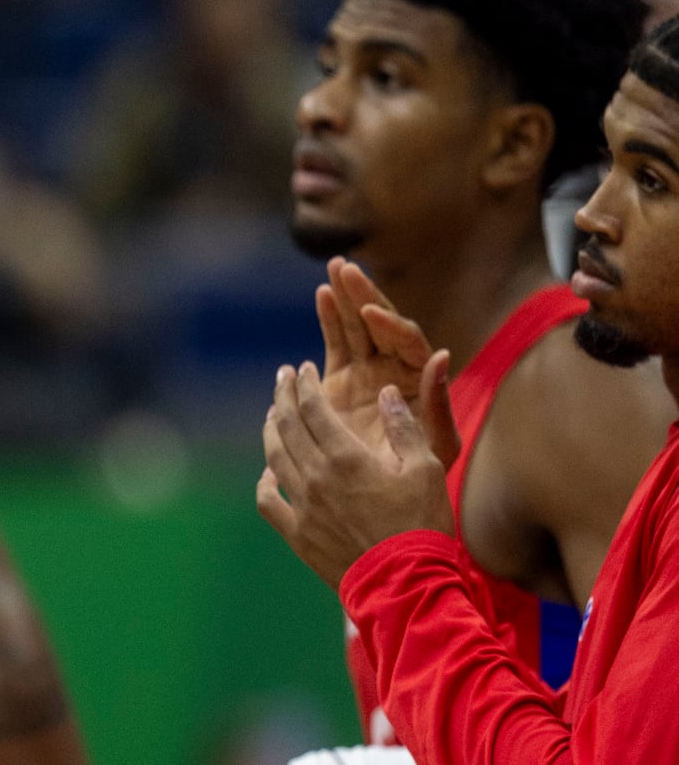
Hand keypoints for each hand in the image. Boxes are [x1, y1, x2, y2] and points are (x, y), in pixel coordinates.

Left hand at [258, 363, 455, 587]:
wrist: (405, 583)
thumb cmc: (422, 524)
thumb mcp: (427, 468)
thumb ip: (404, 427)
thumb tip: (386, 394)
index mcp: (346, 457)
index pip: (313, 408)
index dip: (305, 385)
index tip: (301, 369)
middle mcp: (316, 477)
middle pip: (287, 427)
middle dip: (282, 397)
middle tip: (281, 378)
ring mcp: (302, 507)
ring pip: (274, 458)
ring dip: (271, 431)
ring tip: (273, 414)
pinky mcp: (297, 534)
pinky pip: (269, 502)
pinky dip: (265, 482)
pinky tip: (269, 472)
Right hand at [315, 259, 459, 464]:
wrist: (386, 497)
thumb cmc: (420, 476)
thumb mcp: (437, 443)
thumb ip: (438, 402)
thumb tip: (441, 355)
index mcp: (419, 379)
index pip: (406, 341)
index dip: (389, 325)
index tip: (371, 312)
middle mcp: (395, 368)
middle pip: (381, 323)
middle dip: (364, 294)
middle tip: (347, 269)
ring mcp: (367, 371)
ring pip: (356, 326)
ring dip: (346, 297)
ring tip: (335, 267)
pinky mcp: (341, 380)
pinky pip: (336, 342)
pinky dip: (330, 318)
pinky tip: (322, 294)